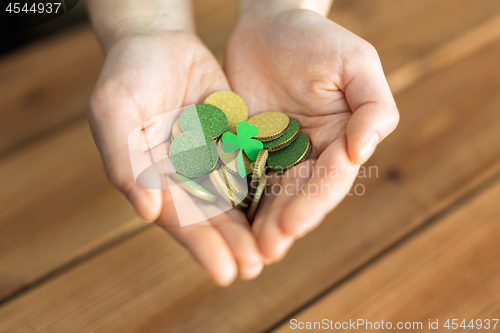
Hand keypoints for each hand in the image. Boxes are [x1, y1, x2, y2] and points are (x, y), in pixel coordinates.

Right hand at [88, 29, 262, 284]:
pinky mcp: (233, 139)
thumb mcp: (115, 111)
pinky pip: (253, 162)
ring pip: (236, 195)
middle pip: (212, 213)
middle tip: (256, 267)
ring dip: (254, 222)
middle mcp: (184, 175)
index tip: (225, 272)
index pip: (179, 217)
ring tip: (275, 248)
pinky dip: (268, 183)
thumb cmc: (127, 75)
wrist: (158, 41)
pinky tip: (288, 203)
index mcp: (152, 177)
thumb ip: (124, 159)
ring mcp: (210, 158)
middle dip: (233, 242)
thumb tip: (146, 211)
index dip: (201, 244)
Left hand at [224, 8, 398, 261]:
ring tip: (246, 250)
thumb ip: (373, 108)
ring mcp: (275, 154)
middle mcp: (309, 155)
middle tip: (264, 251)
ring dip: (259, 223)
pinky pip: (239, 176)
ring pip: (268, 194)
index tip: (293, 225)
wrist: (268, 24)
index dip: (313, 204)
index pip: (330, 180)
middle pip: (298, 196)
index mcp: (339, 141)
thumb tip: (361, 154)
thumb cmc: (316, 39)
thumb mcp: (356, 64)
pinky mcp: (245, 148)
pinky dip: (233, 199)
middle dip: (283, 224)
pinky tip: (222, 220)